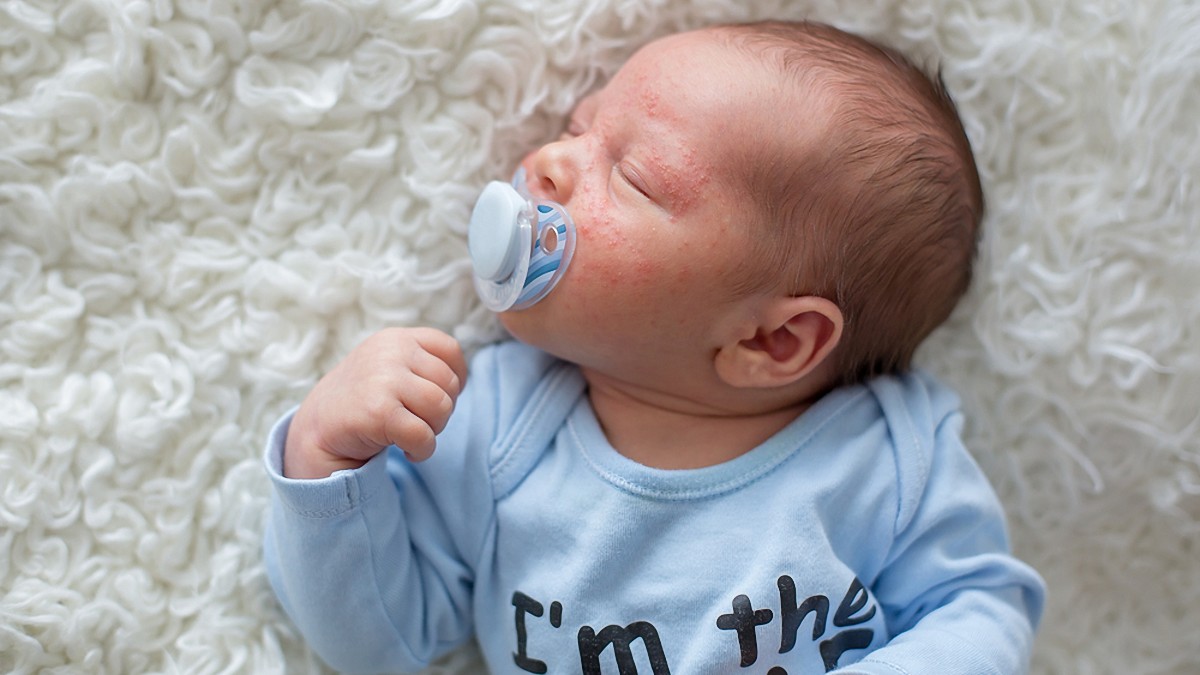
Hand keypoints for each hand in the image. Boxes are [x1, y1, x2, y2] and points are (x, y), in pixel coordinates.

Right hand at [283, 327, 467, 478]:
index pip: (450, 349)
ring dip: (434, 430)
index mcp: (397, 339)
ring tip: (412, 435)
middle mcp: (391, 352)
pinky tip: (407, 451)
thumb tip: (462, 380)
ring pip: (441, 408)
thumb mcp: (389, 366)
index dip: (457, 377)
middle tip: (419, 422)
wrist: (318, 429)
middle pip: (449, 383)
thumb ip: (421, 363)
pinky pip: (423, 435)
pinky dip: (422, 450)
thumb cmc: (364, 400)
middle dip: (443, 410)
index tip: (441, 397)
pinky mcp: (379, 412)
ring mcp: (384, 380)